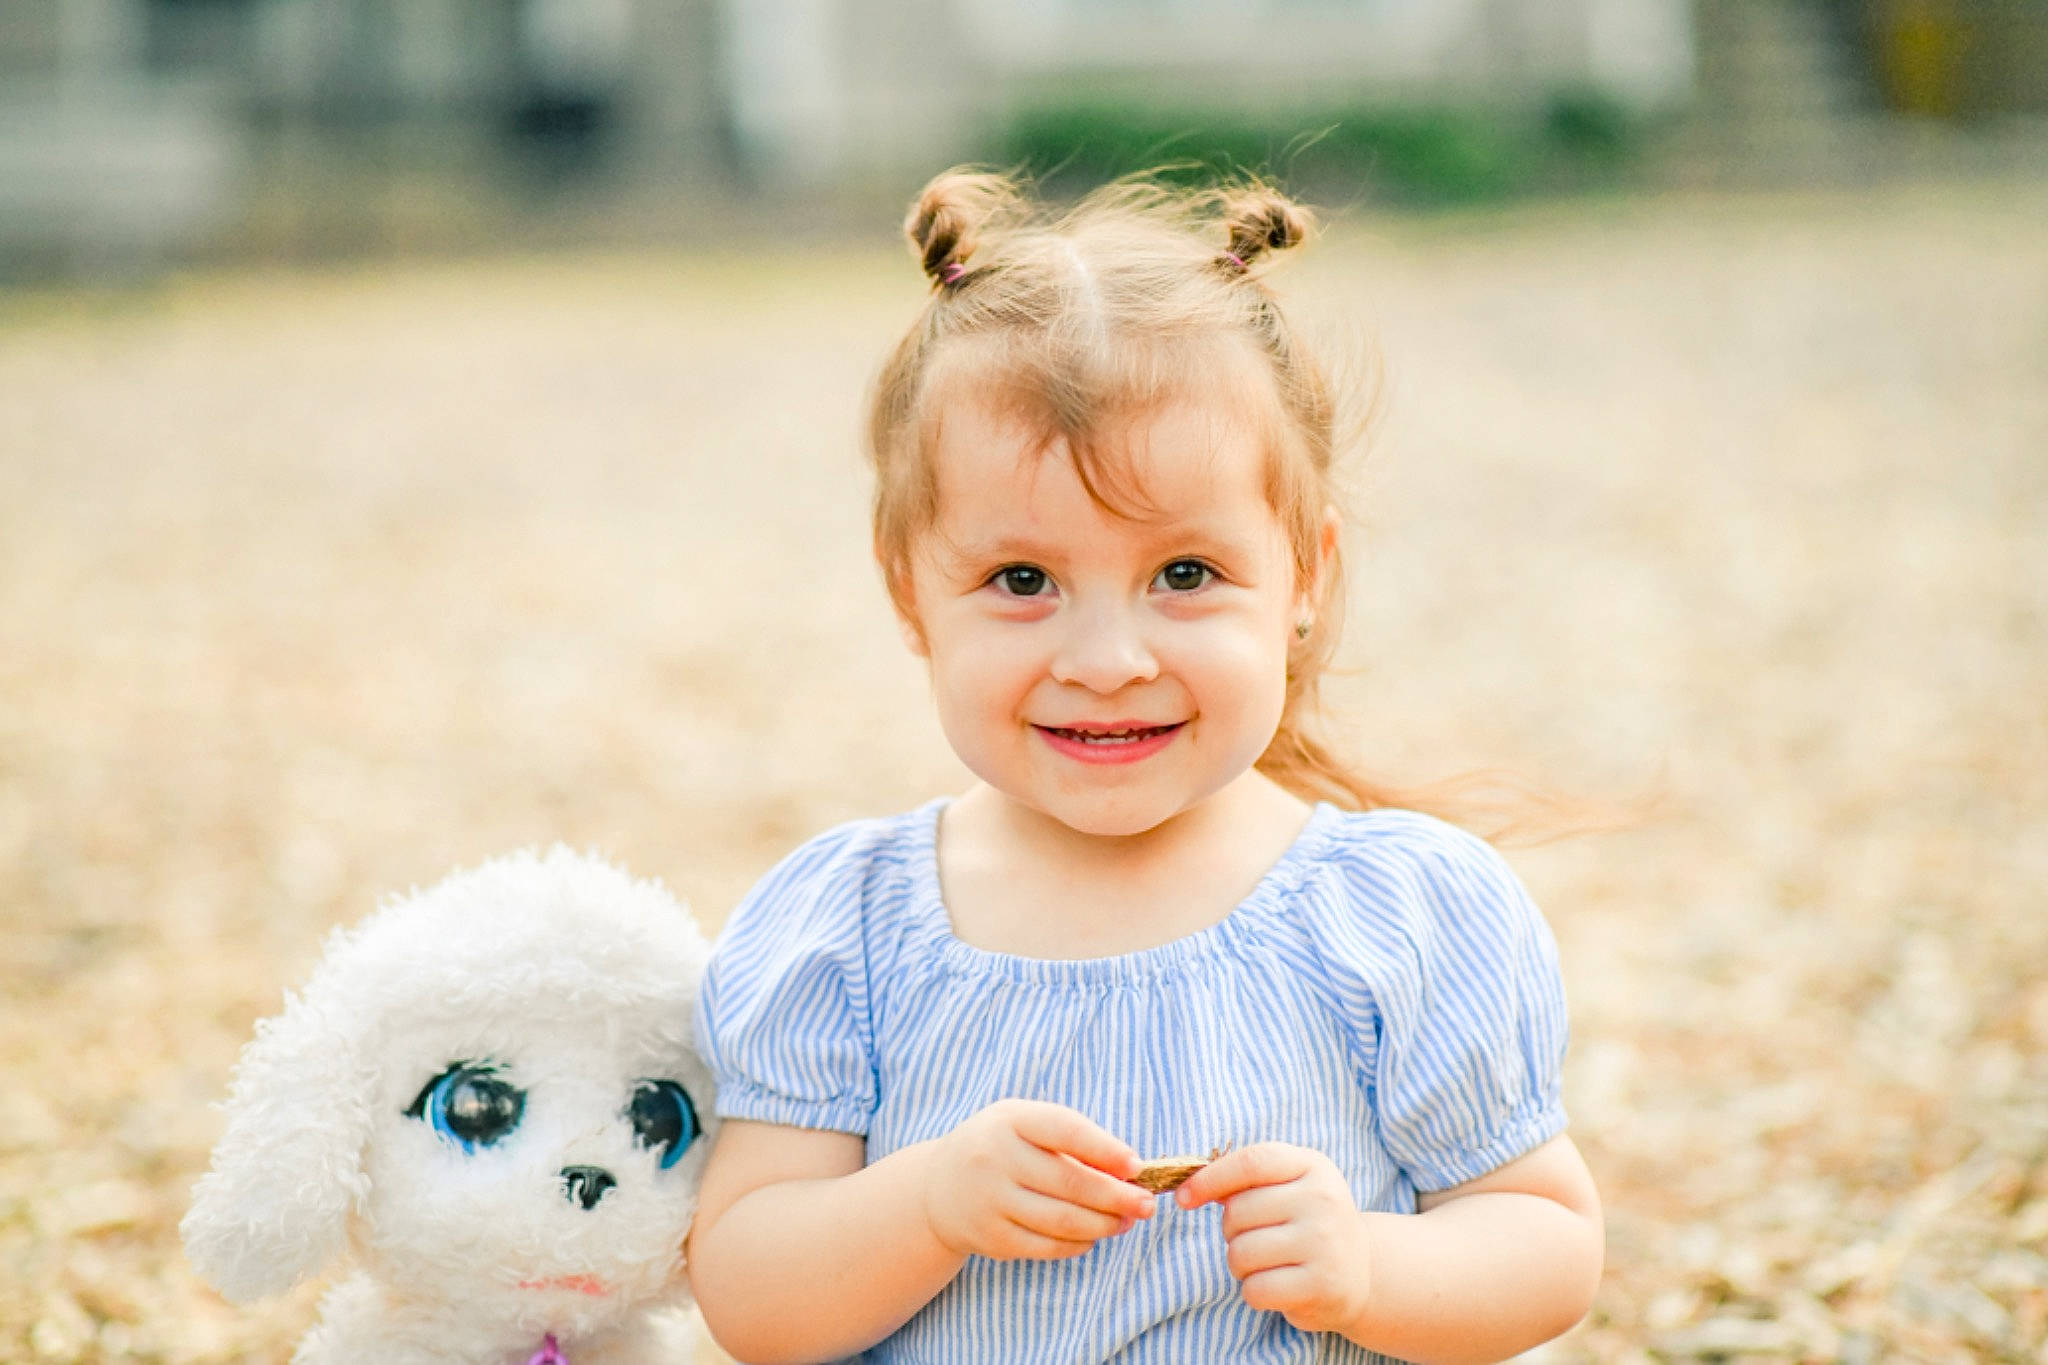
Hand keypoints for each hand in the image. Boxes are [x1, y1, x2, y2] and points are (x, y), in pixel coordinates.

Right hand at [919, 1099, 1155, 1261]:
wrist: (937, 1188)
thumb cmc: (1000, 1148)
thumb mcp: (1024, 1125)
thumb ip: (1071, 1139)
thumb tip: (1128, 1172)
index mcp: (1009, 1120)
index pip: (1066, 1130)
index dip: (1106, 1149)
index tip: (1137, 1166)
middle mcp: (995, 1158)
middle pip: (1070, 1183)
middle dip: (1116, 1197)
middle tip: (1147, 1204)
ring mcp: (990, 1201)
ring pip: (1062, 1220)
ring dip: (1104, 1224)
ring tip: (1127, 1221)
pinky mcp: (991, 1238)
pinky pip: (1047, 1247)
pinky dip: (1079, 1243)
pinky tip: (1095, 1235)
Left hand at [1175, 1142, 1371, 1335]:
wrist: (1362, 1271)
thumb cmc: (1308, 1223)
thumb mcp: (1290, 1186)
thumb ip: (1247, 1180)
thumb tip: (1190, 1188)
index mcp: (1313, 1166)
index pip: (1250, 1162)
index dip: (1209, 1179)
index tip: (1183, 1198)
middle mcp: (1323, 1200)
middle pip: (1238, 1212)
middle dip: (1231, 1231)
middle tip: (1255, 1239)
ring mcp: (1325, 1243)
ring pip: (1241, 1253)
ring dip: (1240, 1264)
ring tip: (1266, 1263)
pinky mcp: (1322, 1285)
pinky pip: (1255, 1289)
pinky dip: (1255, 1292)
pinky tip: (1277, 1286)